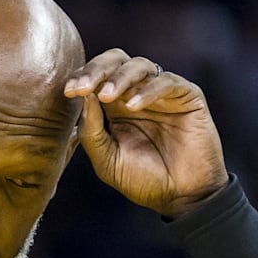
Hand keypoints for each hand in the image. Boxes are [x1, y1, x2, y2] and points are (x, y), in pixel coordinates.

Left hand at [64, 49, 228, 218]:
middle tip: (83, 87)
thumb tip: (83, 97)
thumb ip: (92, 131)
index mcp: (115, 105)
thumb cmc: (143, 180)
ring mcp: (162, 94)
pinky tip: (133, 106)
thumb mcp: (106, 160)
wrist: (181, 197)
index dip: (82, 78)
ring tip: (107, 95)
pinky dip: (148, 90)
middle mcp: (137, 93)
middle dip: (96, 69)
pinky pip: (167, 82)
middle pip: (116, 60)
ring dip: (120, 77)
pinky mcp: (188, 96)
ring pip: (140, 65)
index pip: (96, 77)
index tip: (68, 92)